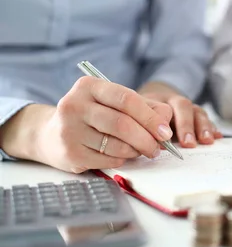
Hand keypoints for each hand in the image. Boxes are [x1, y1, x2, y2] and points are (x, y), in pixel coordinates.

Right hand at [2, 77, 174, 172]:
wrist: (51, 135)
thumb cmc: (93, 116)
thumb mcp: (114, 103)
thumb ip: (144, 107)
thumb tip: (166, 123)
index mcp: (89, 86)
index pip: (126, 99)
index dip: (150, 117)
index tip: (165, 132)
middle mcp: (75, 105)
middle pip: (122, 123)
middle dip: (147, 138)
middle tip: (158, 147)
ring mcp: (69, 129)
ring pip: (116, 144)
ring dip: (136, 150)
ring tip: (141, 150)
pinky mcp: (70, 152)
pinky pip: (107, 159)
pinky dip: (122, 159)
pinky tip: (123, 155)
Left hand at [138, 81, 220, 146]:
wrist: (154, 101)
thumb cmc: (143, 115)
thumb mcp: (137, 117)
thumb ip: (144, 128)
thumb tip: (152, 146)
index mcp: (157, 100)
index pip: (162, 108)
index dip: (164, 122)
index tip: (164, 138)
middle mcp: (175, 101)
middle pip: (183, 106)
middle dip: (187, 125)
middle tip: (189, 143)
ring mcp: (188, 108)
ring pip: (198, 111)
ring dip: (203, 126)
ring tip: (207, 140)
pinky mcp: (198, 115)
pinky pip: (206, 119)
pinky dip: (212, 127)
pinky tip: (218, 136)